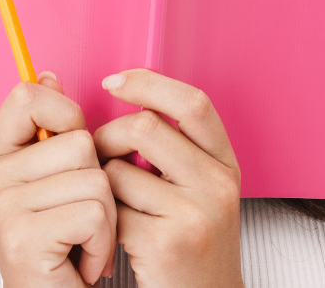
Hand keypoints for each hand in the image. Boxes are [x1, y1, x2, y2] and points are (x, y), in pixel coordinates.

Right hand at [0, 73, 116, 286]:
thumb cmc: (62, 245)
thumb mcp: (54, 179)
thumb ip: (50, 128)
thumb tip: (48, 75)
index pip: (27, 95)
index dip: (64, 112)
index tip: (69, 148)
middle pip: (78, 141)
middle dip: (97, 181)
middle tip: (78, 217)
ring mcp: (3, 207)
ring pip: (94, 177)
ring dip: (105, 217)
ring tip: (81, 240)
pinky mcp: (23, 237)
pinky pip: (94, 212)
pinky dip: (103, 242)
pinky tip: (82, 260)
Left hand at [94, 69, 242, 287]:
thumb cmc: (190, 242)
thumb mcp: (197, 187)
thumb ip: (172, 145)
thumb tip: (117, 89)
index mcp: (225, 163)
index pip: (192, 103)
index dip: (149, 82)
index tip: (113, 81)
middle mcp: (218, 184)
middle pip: (145, 127)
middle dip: (107, 136)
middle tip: (99, 156)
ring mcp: (196, 215)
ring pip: (119, 169)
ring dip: (101, 182)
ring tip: (109, 201)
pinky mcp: (167, 244)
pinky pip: (112, 209)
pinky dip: (101, 216)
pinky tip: (111, 232)